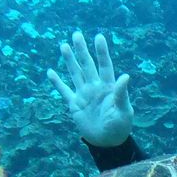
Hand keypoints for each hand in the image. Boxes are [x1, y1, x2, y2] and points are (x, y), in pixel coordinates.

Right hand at [48, 31, 133, 146]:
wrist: (107, 142)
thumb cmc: (120, 127)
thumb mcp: (123, 111)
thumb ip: (122, 94)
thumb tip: (125, 76)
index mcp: (108, 87)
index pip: (105, 66)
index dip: (102, 52)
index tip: (99, 37)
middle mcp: (95, 87)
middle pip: (87, 65)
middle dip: (82, 51)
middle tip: (76, 34)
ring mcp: (84, 94)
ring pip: (75, 74)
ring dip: (69, 61)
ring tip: (64, 46)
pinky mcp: (75, 104)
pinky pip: (64, 91)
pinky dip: (57, 82)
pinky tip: (50, 72)